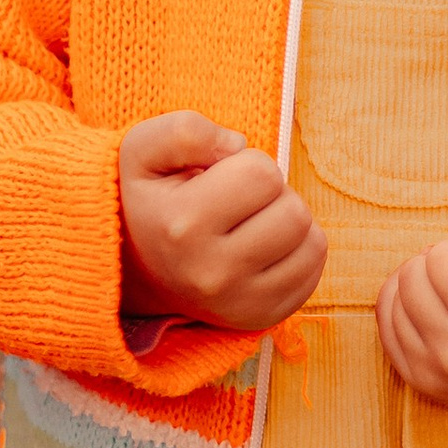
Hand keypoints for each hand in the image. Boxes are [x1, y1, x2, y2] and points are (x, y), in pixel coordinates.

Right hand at [119, 111, 326, 334]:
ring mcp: (239, 302)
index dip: (247, 164)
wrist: (134, 267)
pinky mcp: (261, 317)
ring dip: (288, 221)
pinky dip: (298, 250)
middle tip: (239, 202)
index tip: (220, 178)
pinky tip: (263, 247)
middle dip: (272, 194)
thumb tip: (237, 145)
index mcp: (182, 226)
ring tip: (252, 223)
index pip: (263, 173)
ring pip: (312, 241)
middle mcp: (211, 273)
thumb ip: (184, 131)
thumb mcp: (144, 150)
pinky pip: (313, 269)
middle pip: (294, 211)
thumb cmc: (151, 199)